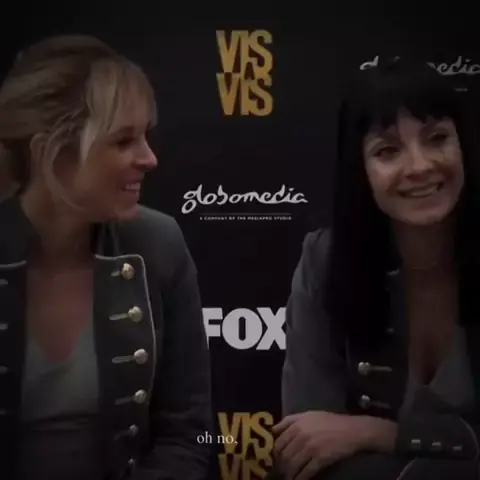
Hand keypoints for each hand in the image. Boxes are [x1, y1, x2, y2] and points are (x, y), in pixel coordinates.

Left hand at [272, 411, 396, 479]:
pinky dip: (299, 479)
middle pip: (283, 455)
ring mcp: (310, 447)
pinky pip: (305, 472)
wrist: (352, 430)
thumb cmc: (330, 422)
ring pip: (292, 465)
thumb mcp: (308, 415)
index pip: (278, 442)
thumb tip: (273, 431)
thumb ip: (290, 420)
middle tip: (280, 473)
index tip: (275, 461)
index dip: (275, 454)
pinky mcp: (320, 458)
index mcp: (297, 423)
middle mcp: (301, 434)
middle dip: (280, 467)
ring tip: (287, 479)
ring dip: (288, 475)